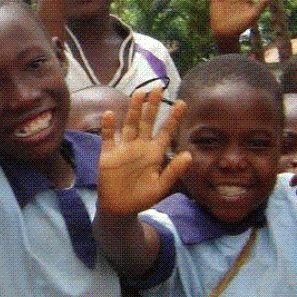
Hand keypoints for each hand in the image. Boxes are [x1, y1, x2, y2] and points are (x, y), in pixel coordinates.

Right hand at [97, 89, 191, 216]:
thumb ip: (174, 171)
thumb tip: (189, 155)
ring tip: (138, 94)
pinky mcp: (108, 155)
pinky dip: (108, 127)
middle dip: (153, 106)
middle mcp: (140, 147)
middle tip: (158, 88)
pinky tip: (110, 114)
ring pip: (130, 125)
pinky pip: (108, 138)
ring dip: (133, 110)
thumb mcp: (161, 186)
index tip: (182, 103)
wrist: (119, 208)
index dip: (173, 118)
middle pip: (147, 122)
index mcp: (154, 153)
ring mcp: (124, 149)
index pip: (166, 132)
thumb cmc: (142, 198)